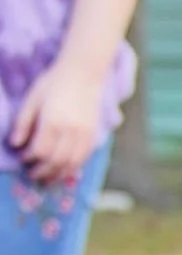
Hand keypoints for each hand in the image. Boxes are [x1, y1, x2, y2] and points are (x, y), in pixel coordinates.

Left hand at [8, 56, 107, 185]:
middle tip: (32, 175)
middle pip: (55, 162)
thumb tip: (14, 144)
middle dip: (42, 172)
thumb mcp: (32, 99)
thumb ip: (23, 123)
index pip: (40, 151)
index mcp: (53, 122)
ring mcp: (84, 135)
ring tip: (47, 180)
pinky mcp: (93, 136)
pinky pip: (83, 159)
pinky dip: (72, 168)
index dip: (29, 159)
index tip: (23, 159)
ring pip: (70, 164)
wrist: (83, 74)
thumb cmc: (53, 84)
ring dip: (58, 175)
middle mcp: (70, 131)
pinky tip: (63, 170)